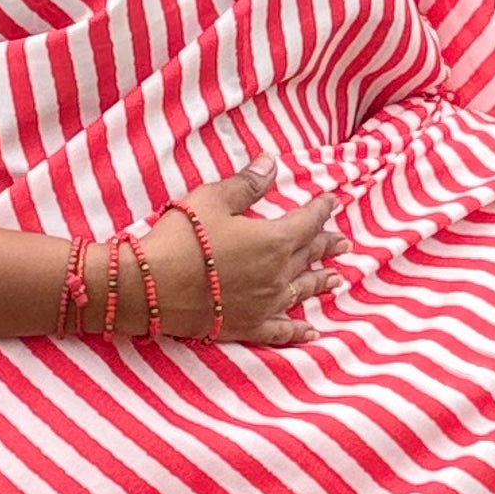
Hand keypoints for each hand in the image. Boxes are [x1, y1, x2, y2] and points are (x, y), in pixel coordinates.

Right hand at [142, 159, 341, 345]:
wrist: (150, 286)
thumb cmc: (181, 238)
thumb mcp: (213, 200)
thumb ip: (247, 184)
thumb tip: (271, 162)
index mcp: (274, 241)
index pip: (307, 222)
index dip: (321, 210)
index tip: (332, 202)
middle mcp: (277, 275)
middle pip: (309, 257)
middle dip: (326, 247)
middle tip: (345, 244)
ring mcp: (264, 304)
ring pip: (301, 292)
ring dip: (320, 283)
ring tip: (336, 279)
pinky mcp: (246, 326)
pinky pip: (280, 330)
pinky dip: (298, 330)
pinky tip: (311, 331)